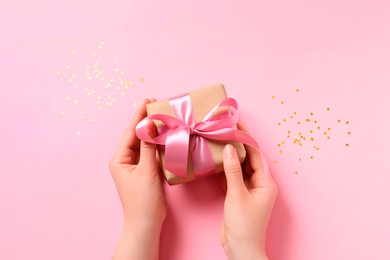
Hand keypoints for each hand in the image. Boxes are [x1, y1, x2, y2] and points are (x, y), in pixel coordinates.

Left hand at [109, 98, 165, 259]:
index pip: (130, 132)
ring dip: (152, 130)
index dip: (139, 115)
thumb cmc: (143, 200)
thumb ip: (148, 147)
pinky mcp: (144, 171)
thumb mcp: (147, 171)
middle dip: (145, 120)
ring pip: (143, 143)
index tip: (148, 100)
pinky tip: (164, 135)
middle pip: (136, 135)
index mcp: (120, 159)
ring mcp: (134, 166)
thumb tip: (149, 124)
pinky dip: (156, 143)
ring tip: (161, 115)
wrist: (146, 223)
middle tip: (156, 104)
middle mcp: (125, 160)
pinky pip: (149, 152)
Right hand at [219, 126, 277, 259]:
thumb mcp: (237, 195)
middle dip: (237, 145)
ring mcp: (247, 190)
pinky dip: (224, 170)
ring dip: (230, 156)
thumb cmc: (244, 225)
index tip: (237, 125)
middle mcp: (258, 184)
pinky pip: (231, 178)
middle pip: (248, 159)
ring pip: (238, 168)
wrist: (240, 248)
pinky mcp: (237, 196)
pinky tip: (215, 160)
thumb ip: (232, 171)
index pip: (256, 155)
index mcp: (265, 182)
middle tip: (226, 129)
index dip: (246, 139)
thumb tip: (228, 148)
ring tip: (219, 140)